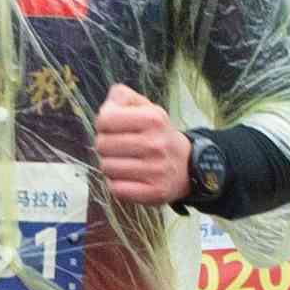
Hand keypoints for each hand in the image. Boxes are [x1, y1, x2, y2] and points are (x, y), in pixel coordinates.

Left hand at [91, 82, 191, 208]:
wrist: (188, 165)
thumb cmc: (157, 135)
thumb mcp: (147, 108)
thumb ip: (123, 97)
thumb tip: (108, 104)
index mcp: (153, 118)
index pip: (105, 119)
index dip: (103, 124)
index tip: (113, 128)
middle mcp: (156, 144)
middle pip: (102, 145)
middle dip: (105, 146)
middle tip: (120, 148)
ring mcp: (156, 170)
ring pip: (107, 168)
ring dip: (111, 166)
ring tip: (126, 163)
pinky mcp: (154, 192)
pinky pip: (117, 189)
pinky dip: (117, 184)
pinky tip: (128, 178)